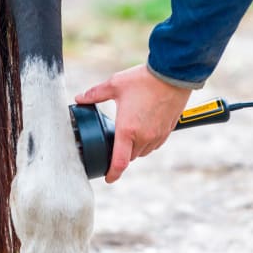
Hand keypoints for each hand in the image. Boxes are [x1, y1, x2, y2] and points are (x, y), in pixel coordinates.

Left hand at [75, 65, 191, 182]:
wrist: (172, 74)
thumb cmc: (143, 80)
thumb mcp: (114, 85)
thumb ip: (95, 94)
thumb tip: (79, 98)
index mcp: (127, 130)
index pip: (119, 162)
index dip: (112, 174)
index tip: (108, 178)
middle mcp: (143, 137)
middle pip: (130, 157)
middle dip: (122, 153)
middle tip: (116, 141)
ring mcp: (157, 135)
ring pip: (143, 152)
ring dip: (135, 148)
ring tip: (130, 132)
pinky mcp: (167, 131)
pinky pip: (155, 144)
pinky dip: (148, 142)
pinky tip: (144, 128)